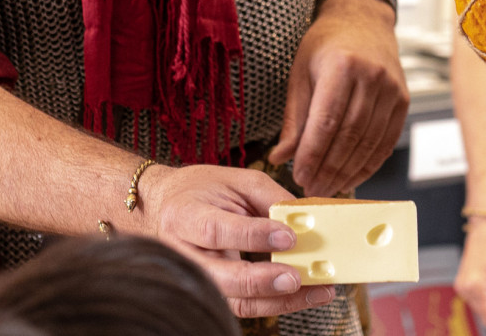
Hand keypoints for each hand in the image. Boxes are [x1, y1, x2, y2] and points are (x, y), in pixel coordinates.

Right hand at [132, 164, 337, 317]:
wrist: (167, 206)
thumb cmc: (203, 190)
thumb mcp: (236, 180)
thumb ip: (270, 198)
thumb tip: (307, 221)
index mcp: (184, 215)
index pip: (215, 231)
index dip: (253, 236)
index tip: (289, 237)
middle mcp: (183, 253)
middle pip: (221, 277)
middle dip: (262, 281)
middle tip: (298, 277)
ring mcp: (195, 278)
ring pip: (235, 301)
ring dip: (278, 301)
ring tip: (317, 291)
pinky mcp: (212, 292)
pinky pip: (244, 306)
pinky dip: (276, 303)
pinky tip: (303, 294)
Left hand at [268, 0, 408, 195]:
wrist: (363, 21)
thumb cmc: (325, 46)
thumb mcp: (301, 73)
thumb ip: (293, 118)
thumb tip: (280, 157)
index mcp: (341, 66)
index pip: (326, 121)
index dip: (313, 154)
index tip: (298, 177)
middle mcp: (372, 77)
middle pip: (349, 136)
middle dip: (328, 169)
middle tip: (311, 189)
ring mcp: (392, 90)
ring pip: (369, 143)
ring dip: (348, 172)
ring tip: (328, 189)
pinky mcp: (403, 101)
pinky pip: (386, 142)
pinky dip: (369, 164)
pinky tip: (351, 177)